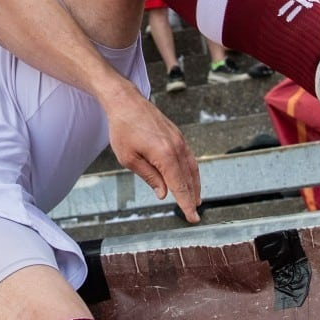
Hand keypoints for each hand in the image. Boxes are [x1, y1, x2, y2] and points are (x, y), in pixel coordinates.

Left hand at [103, 90, 200, 220]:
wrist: (126, 101)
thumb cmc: (123, 128)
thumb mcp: (129, 158)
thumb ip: (149, 177)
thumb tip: (164, 193)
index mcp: (165, 155)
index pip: (179, 185)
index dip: (186, 203)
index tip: (192, 217)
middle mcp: (176, 147)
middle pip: (188, 178)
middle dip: (193, 197)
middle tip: (195, 213)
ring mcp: (179, 140)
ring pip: (192, 168)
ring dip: (195, 185)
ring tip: (196, 199)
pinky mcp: (177, 135)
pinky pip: (188, 157)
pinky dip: (191, 171)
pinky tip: (189, 178)